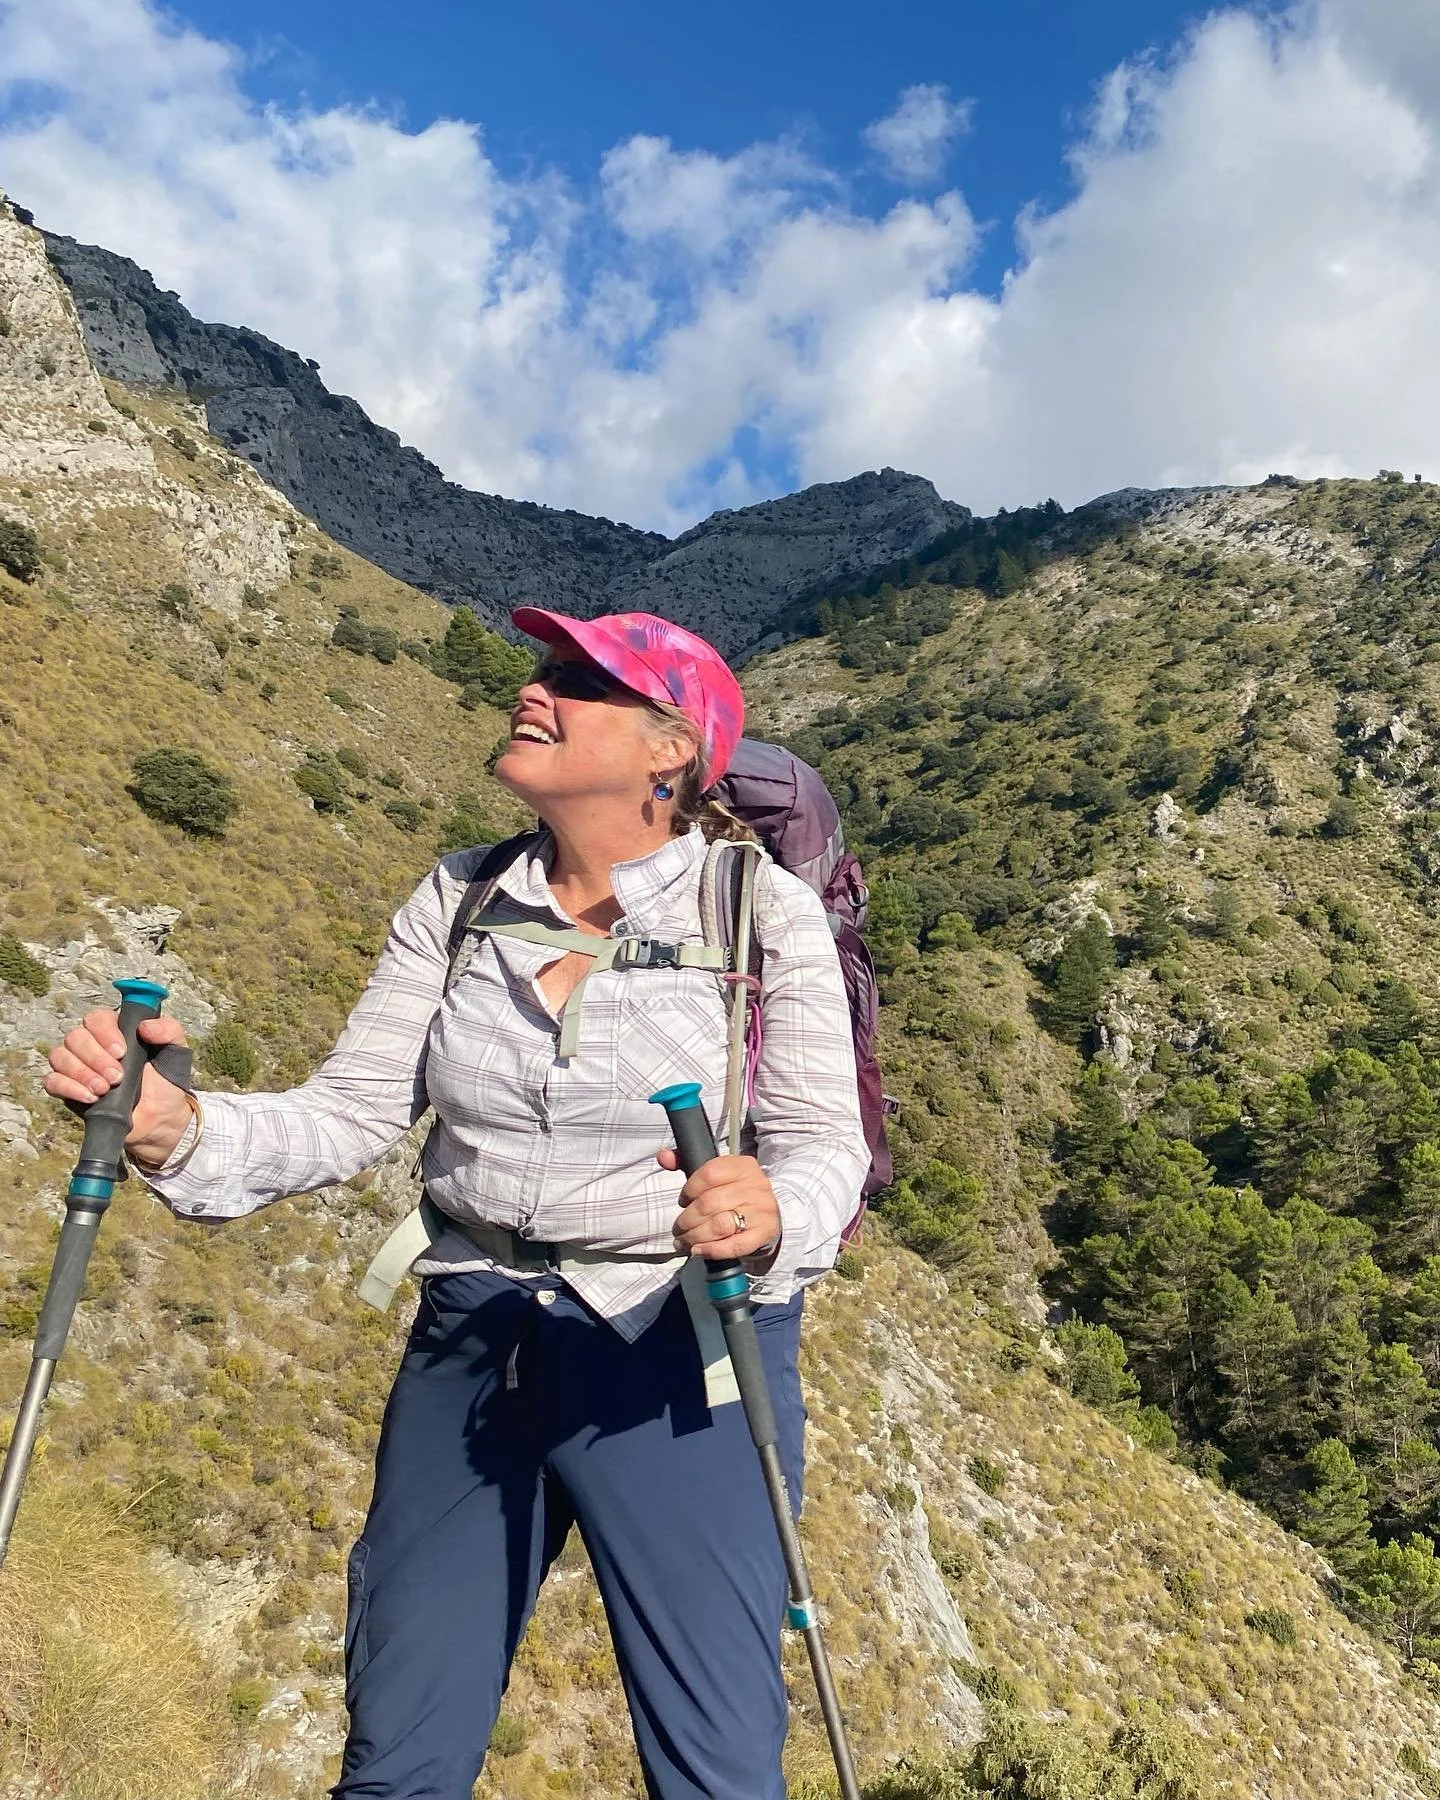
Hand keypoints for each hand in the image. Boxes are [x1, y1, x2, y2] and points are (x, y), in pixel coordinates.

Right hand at [43, 1008, 193, 1166]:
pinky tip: (90, 1098)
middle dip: (95, 1058)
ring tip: (105, 1089)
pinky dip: (68, 1087)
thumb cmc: (166, 1083)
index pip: (96, 1018)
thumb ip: (169, 1031)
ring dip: (81, 1073)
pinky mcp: (68, 1089)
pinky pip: (52, 1081)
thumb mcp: (177, 1052)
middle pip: (75, 1037)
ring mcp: (77, 1066)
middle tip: (116, 1077)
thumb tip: (145, 1026)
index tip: (121, 1052)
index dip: (104, 1032)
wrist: (160, 1120)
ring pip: (60, 1056)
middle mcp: (92, 1044)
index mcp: (116, 1031)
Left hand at [659, 1149, 781, 1264]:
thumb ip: (686, 1162)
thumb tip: (663, 1157)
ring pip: (720, 1225)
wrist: (766, 1214)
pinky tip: (698, 1251)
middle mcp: (755, 1185)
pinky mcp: (764, 1233)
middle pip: (710, 1203)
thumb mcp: (715, 1174)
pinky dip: (713, 1250)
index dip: (689, 1190)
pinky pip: (735, 1245)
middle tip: (678, 1229)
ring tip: (683, 1242)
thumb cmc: (733, 1192)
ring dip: (695, 1236)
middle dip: (687, 1220)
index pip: (709, 1174)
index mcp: (742, 1166)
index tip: (682, 1201)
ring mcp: (762, 1210)